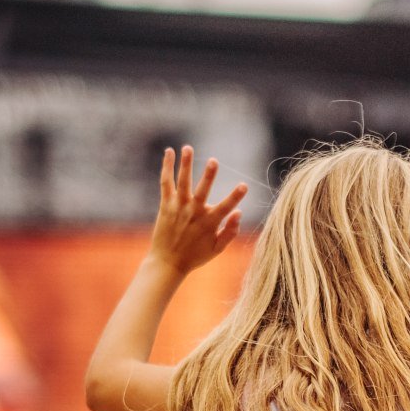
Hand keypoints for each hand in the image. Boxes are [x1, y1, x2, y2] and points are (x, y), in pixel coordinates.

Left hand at [149, 146, 248, 274]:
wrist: (167, 263)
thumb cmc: (195, 256)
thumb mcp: (216, 248)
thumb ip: (230, 231)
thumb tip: (239, 213)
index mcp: (209, 223)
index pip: (226, 207)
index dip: (236, 197)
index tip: (244, 185)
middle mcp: (193, 213)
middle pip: (202, 191)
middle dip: (208, 176)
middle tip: (214, 161)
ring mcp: (178, 207)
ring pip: (182, 182)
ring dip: (185, 164)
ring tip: (188, 147)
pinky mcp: (165, 205)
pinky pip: (166, 183)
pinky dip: (167, 167)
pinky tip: (169, 152)